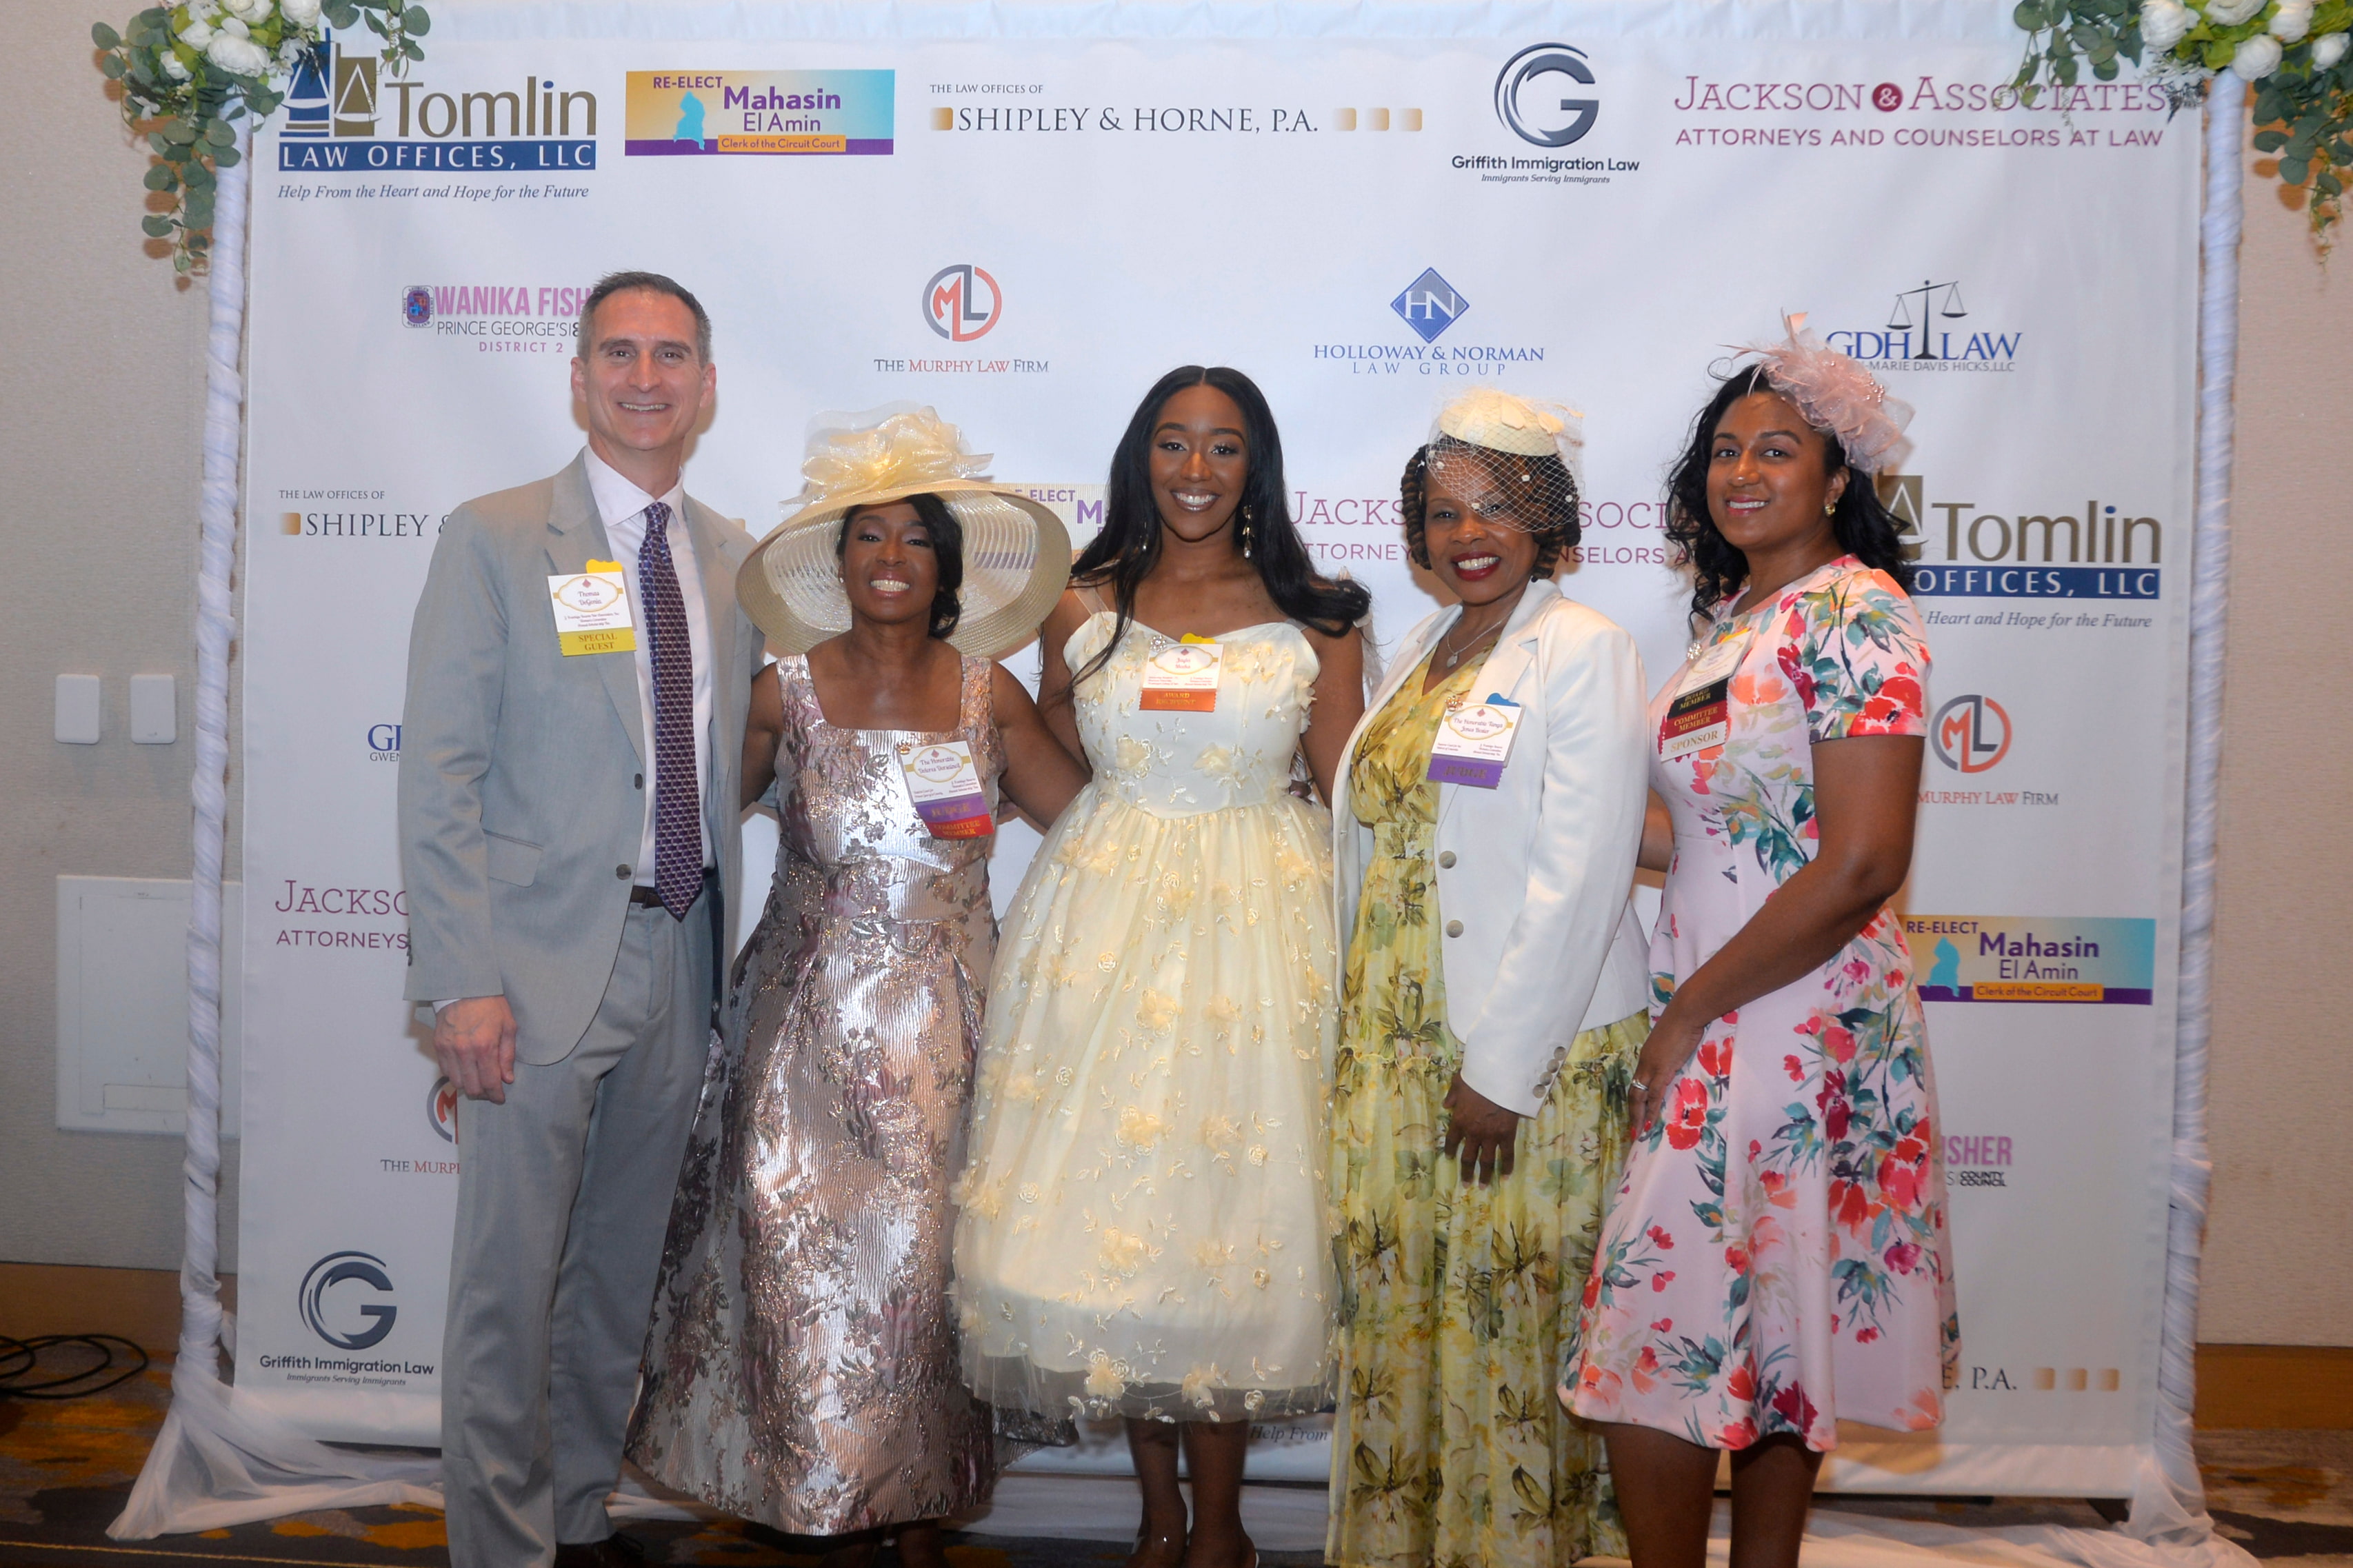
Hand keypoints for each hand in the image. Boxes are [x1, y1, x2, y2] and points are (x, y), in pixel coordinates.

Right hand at [435, 995, 517, 1103]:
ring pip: (457, 1082)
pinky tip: (466, 1071)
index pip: (490, 1082)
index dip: (496, 1095)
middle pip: (472, 1087)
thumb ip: (507, 1055)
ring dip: (468, 1086)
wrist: (465, 987)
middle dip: (483, 1094)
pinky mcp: (438, 1046)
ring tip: (478, 1082)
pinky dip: (456, 1075)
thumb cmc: (490, 1004)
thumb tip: (507, 1078)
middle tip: (490, 1092)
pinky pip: (445, 1071)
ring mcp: (449, 1049)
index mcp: (485, 1047)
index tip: (500, 1098)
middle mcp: (464, 1051)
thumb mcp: (508, 1027)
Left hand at [1441, 1073, 1521, 1184]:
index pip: (1452, 1141)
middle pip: (1468, 1157)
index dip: (1451, 1151)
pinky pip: (1506, 1155)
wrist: (1500, 1079)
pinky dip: (1506, 1167)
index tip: (1450, 1158)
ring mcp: (1490, 1136)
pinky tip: (1505, 1176)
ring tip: (1482, 1187)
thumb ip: (1452, 1095)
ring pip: (1486, 1161)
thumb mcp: (1459, 1083)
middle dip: (1466, 1172)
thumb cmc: (1478, 1079)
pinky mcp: (1506, 1135)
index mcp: (1459, 1121)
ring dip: (1484, 1176)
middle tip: (1466, 1184)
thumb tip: (1446, 1104)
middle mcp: (1473, 1133)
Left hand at [1627, 1006, 1705, 1141]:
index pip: (1638, 1082)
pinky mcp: (1662, 1069)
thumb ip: (1671, 1054)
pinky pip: (1654, 1094)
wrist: (1685, 1014)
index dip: (1636, 1099)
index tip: (1636, 1113)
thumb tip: (1675, 1060)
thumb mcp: (1674, 1042)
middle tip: (1633, 1129)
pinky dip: (1651, 1109)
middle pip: (1634, 1092)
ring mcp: (1652, 1067)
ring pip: (1640, 1096)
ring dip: (1638, 1115)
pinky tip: (1651, 1121)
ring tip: (1638, 1131)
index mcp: (1647, 1057)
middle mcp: (1645, 1063)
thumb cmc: (1683, 1024)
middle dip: (1632, 1112)